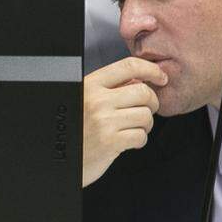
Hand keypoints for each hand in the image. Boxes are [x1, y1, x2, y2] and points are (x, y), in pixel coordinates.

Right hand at [82, 56, 166, 186]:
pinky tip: (128, 141)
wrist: (61, 155)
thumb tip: (141, 79)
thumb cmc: (77, 127)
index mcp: (91, 84)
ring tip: (134, 128)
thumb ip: (110, 87)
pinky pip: (140, 136)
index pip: (128, 67)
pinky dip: (140, 140)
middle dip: (152, 102)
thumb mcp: (86, 98)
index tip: (160, 76)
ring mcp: (104, 121)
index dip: (151, 69)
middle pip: (144, 92)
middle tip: (147, 109)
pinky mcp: (110, 142)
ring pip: (145, 115)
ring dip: (146, 124)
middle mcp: (97, 100)